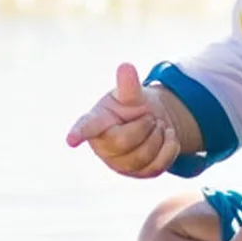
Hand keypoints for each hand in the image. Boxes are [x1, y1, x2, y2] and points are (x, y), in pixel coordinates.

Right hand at [65, 63, 181, 177]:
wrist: (151, 123)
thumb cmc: (131, 107)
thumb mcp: (130, 94)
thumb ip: (128, 85)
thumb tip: (126, 67)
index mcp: (97, 122)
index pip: (86, 127)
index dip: (78, 133)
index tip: (71, 140)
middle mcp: (103, 146)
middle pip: (123, 142)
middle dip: (144, 126)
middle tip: (150, 117)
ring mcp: (120, 163)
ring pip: (142, 157)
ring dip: (158, 136)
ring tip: (158, 125)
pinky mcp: (139, 173)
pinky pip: (157, 166)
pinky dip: (169, 148)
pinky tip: (168, 137)